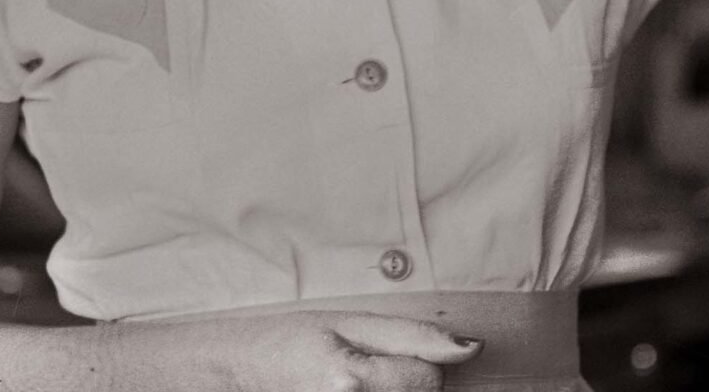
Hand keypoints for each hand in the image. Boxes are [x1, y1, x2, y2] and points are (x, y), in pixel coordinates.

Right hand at [219, 311, 483, 391]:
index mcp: (353, 380)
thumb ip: (414, 337)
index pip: (430, 379)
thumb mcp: (350, 324)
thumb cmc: (290, 342)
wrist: (236, 372)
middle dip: (405, 387)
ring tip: (357, 387)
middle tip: (367, 374)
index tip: (382, 357)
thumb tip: (472, 349)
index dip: (415, 363)